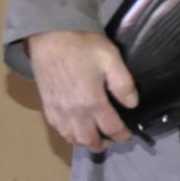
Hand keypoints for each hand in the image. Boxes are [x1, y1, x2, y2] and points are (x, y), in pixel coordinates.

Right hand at [26, 30, 139, 150]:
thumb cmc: (82, 45)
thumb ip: (123, 83)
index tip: (127, 134)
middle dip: (101, 144)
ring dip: (83, 142)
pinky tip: (73, 128)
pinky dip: (67, 134)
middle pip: (89, 140)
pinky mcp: (47, 105)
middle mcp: (75, 111)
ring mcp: (59, 110)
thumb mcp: (110, 58)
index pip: (111, 128)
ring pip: (71, 138)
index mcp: (93, 101)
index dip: (122, 135)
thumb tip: (132, 104)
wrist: (49, 36)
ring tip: (92, 136)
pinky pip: (57, 129)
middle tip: (109, 139)